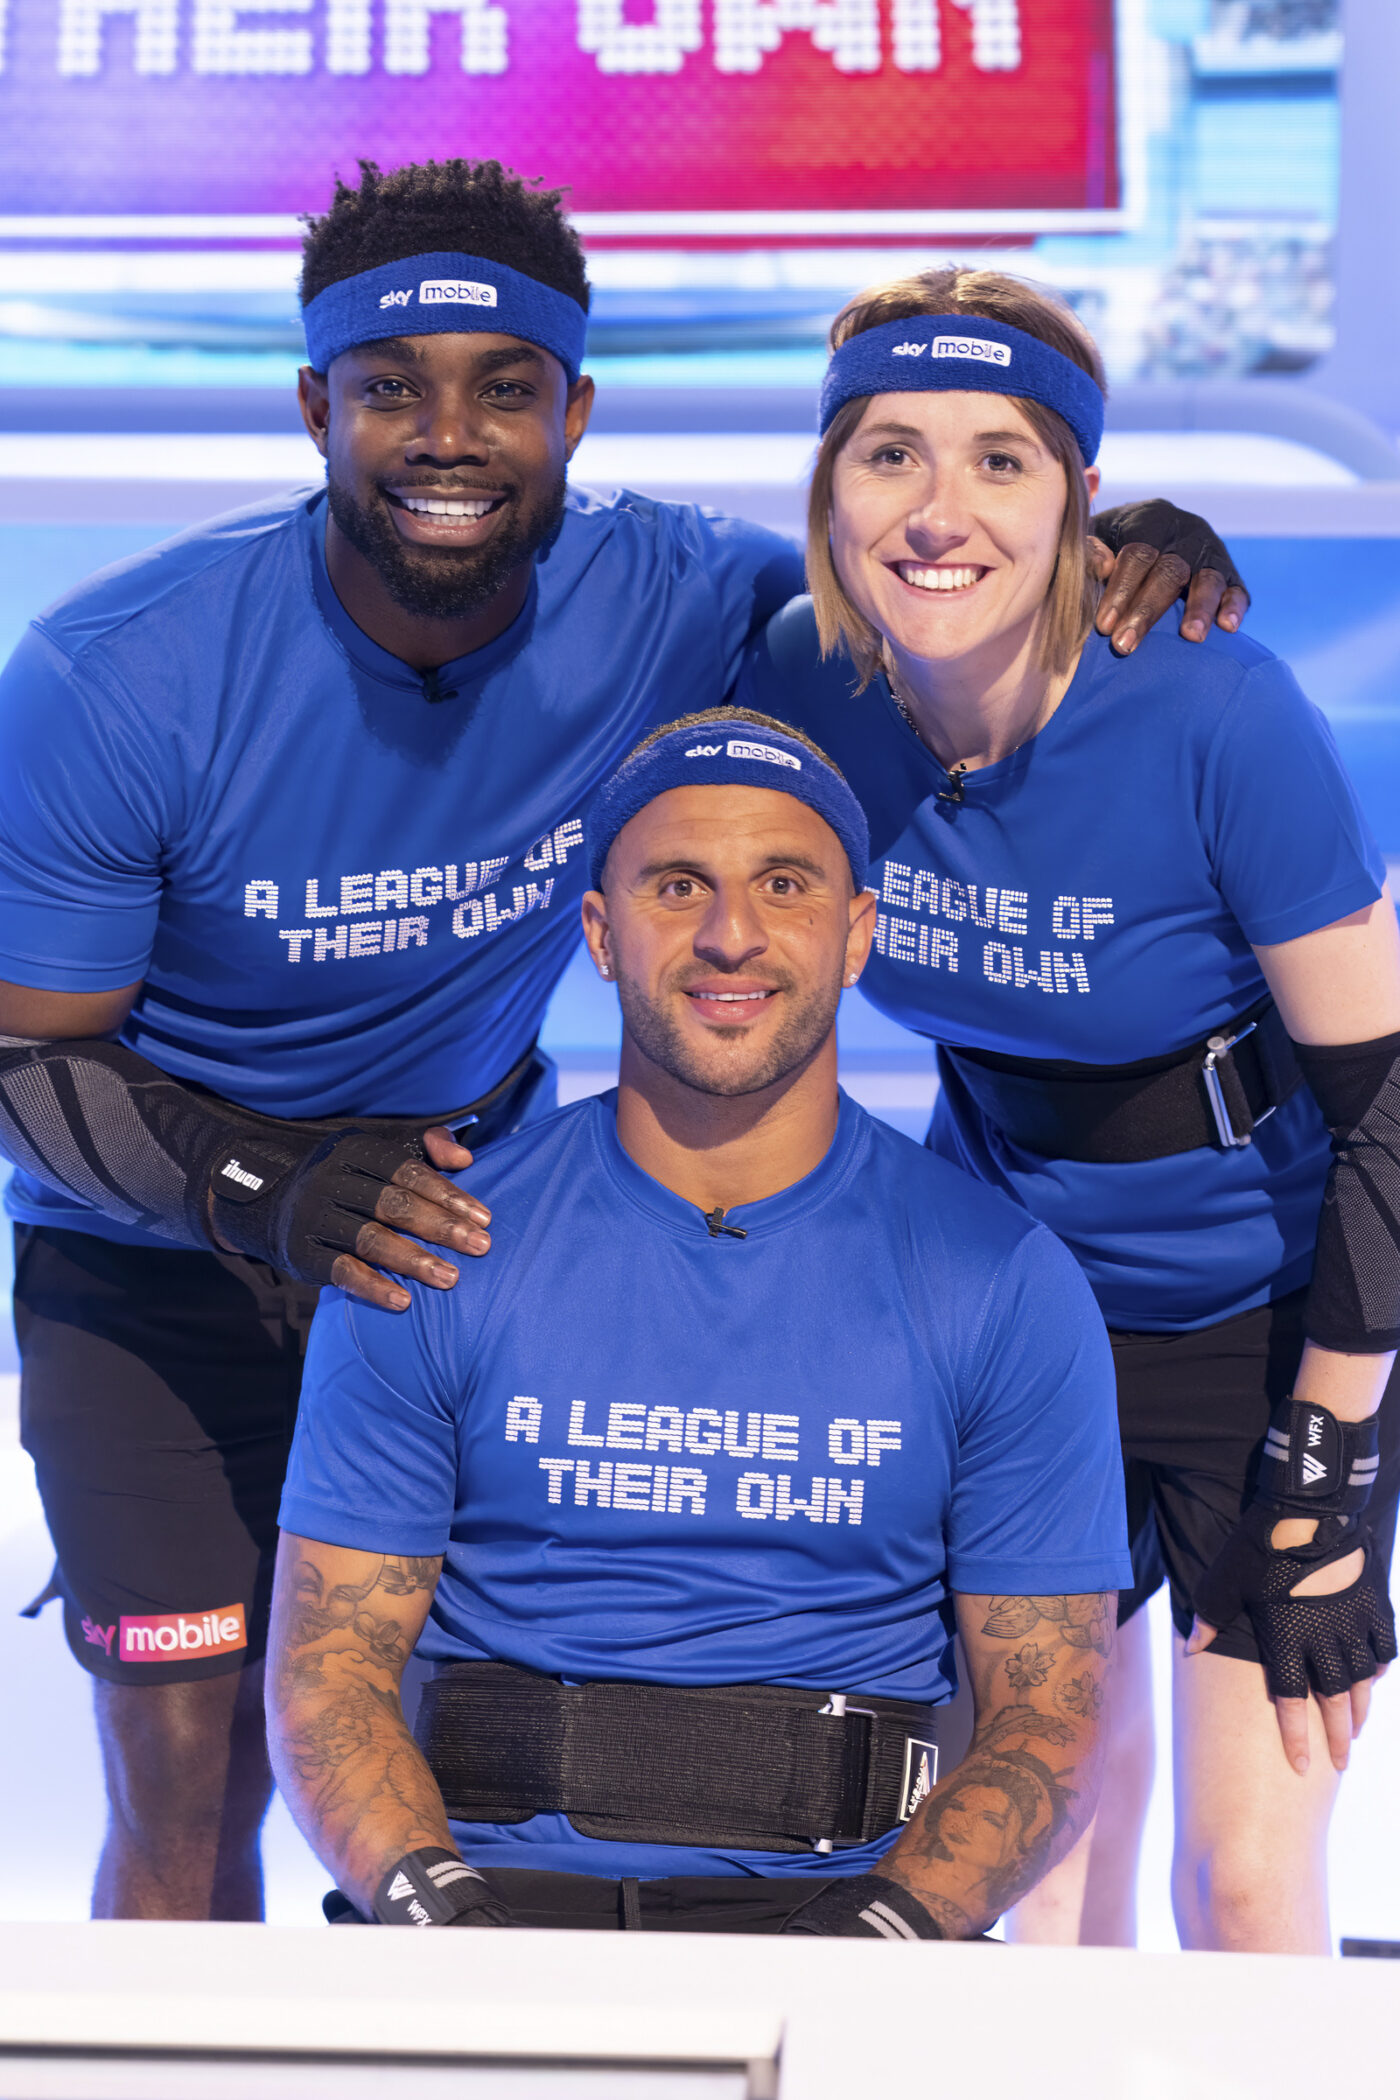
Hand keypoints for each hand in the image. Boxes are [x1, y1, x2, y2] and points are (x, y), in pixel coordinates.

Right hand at [209, 1121, 490, 1306]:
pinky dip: (373, 1286)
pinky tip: (404, 1301)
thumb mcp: (381, 1155)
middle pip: (394, 1204)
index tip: (484, 1218)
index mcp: (355, 1150)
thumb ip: (427, 1148)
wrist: (275, 1206)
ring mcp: (314, 1216)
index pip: (408, 1171)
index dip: (448, 1194)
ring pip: (371, 1239)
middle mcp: (332, 1180)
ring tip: (451, 1278)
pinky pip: (342, 1270)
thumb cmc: (351, 1181)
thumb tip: (464, 1159)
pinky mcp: (303, 1252)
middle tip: (482, 1247)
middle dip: (441, 1226)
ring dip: (414, 1260)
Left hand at [1089, 498, 1249, 655]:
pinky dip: (1234, 607)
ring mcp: (1212, 553)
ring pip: (1208, 579)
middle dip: (1146, 611)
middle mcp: (1187, 532)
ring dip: (1199, 609)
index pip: (1139, 553)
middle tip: (1125, 645)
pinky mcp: (1232, 575)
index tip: (1104, 626)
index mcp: (1152, 519)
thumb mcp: (1098, 537)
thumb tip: (1102, 566)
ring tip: (1190, 637)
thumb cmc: (1114, 543)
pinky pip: (1237, 590)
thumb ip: (1091, 550)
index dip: (1121, 590)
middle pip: (1170, 570)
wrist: (1153, 534)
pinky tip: (1228, 627)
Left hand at [1188, 1508, 1396, 1773]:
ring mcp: (1352, 1624)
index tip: (1299, 1766)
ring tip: (1357, 1730)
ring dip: (1360, 1709)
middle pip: (1333, 1701)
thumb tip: (1190, 1650)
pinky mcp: (1374, 1606)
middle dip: (1336, 1737)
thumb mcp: (1223, 1584)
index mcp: (1286, 1640)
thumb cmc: (1258, 1549)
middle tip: (1340, 1763)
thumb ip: (1209, 1620)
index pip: (1291, 1701)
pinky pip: (1383, 1648)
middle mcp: (1323, 1641)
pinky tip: (1375, 1678)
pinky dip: (1380, 1667)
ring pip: (1362, 1680)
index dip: (1295, 1737)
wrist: (1308, 1513)